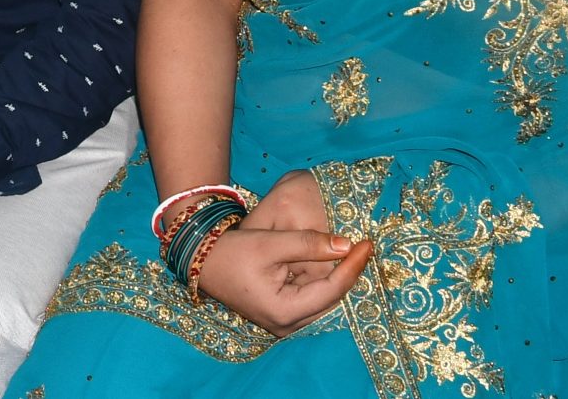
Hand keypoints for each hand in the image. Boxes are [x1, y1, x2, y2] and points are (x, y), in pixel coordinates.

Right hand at [192, 170, 373, 334]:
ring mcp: (284, 323)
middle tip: (363, 248)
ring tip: (353, 253)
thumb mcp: (269, 242)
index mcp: (284, 311)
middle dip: (348, 273)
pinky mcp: (282, 315)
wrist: (201, 261)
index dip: (352, 266)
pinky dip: (323, 281)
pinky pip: (312, 299)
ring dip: (337, 277)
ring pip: (323, 300)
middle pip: (331, 299)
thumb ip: (308, 243)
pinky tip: (331, 262)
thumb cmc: (231, 252)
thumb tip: (347, 245)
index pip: (332, 290)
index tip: (366, 244)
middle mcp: (286, 325)